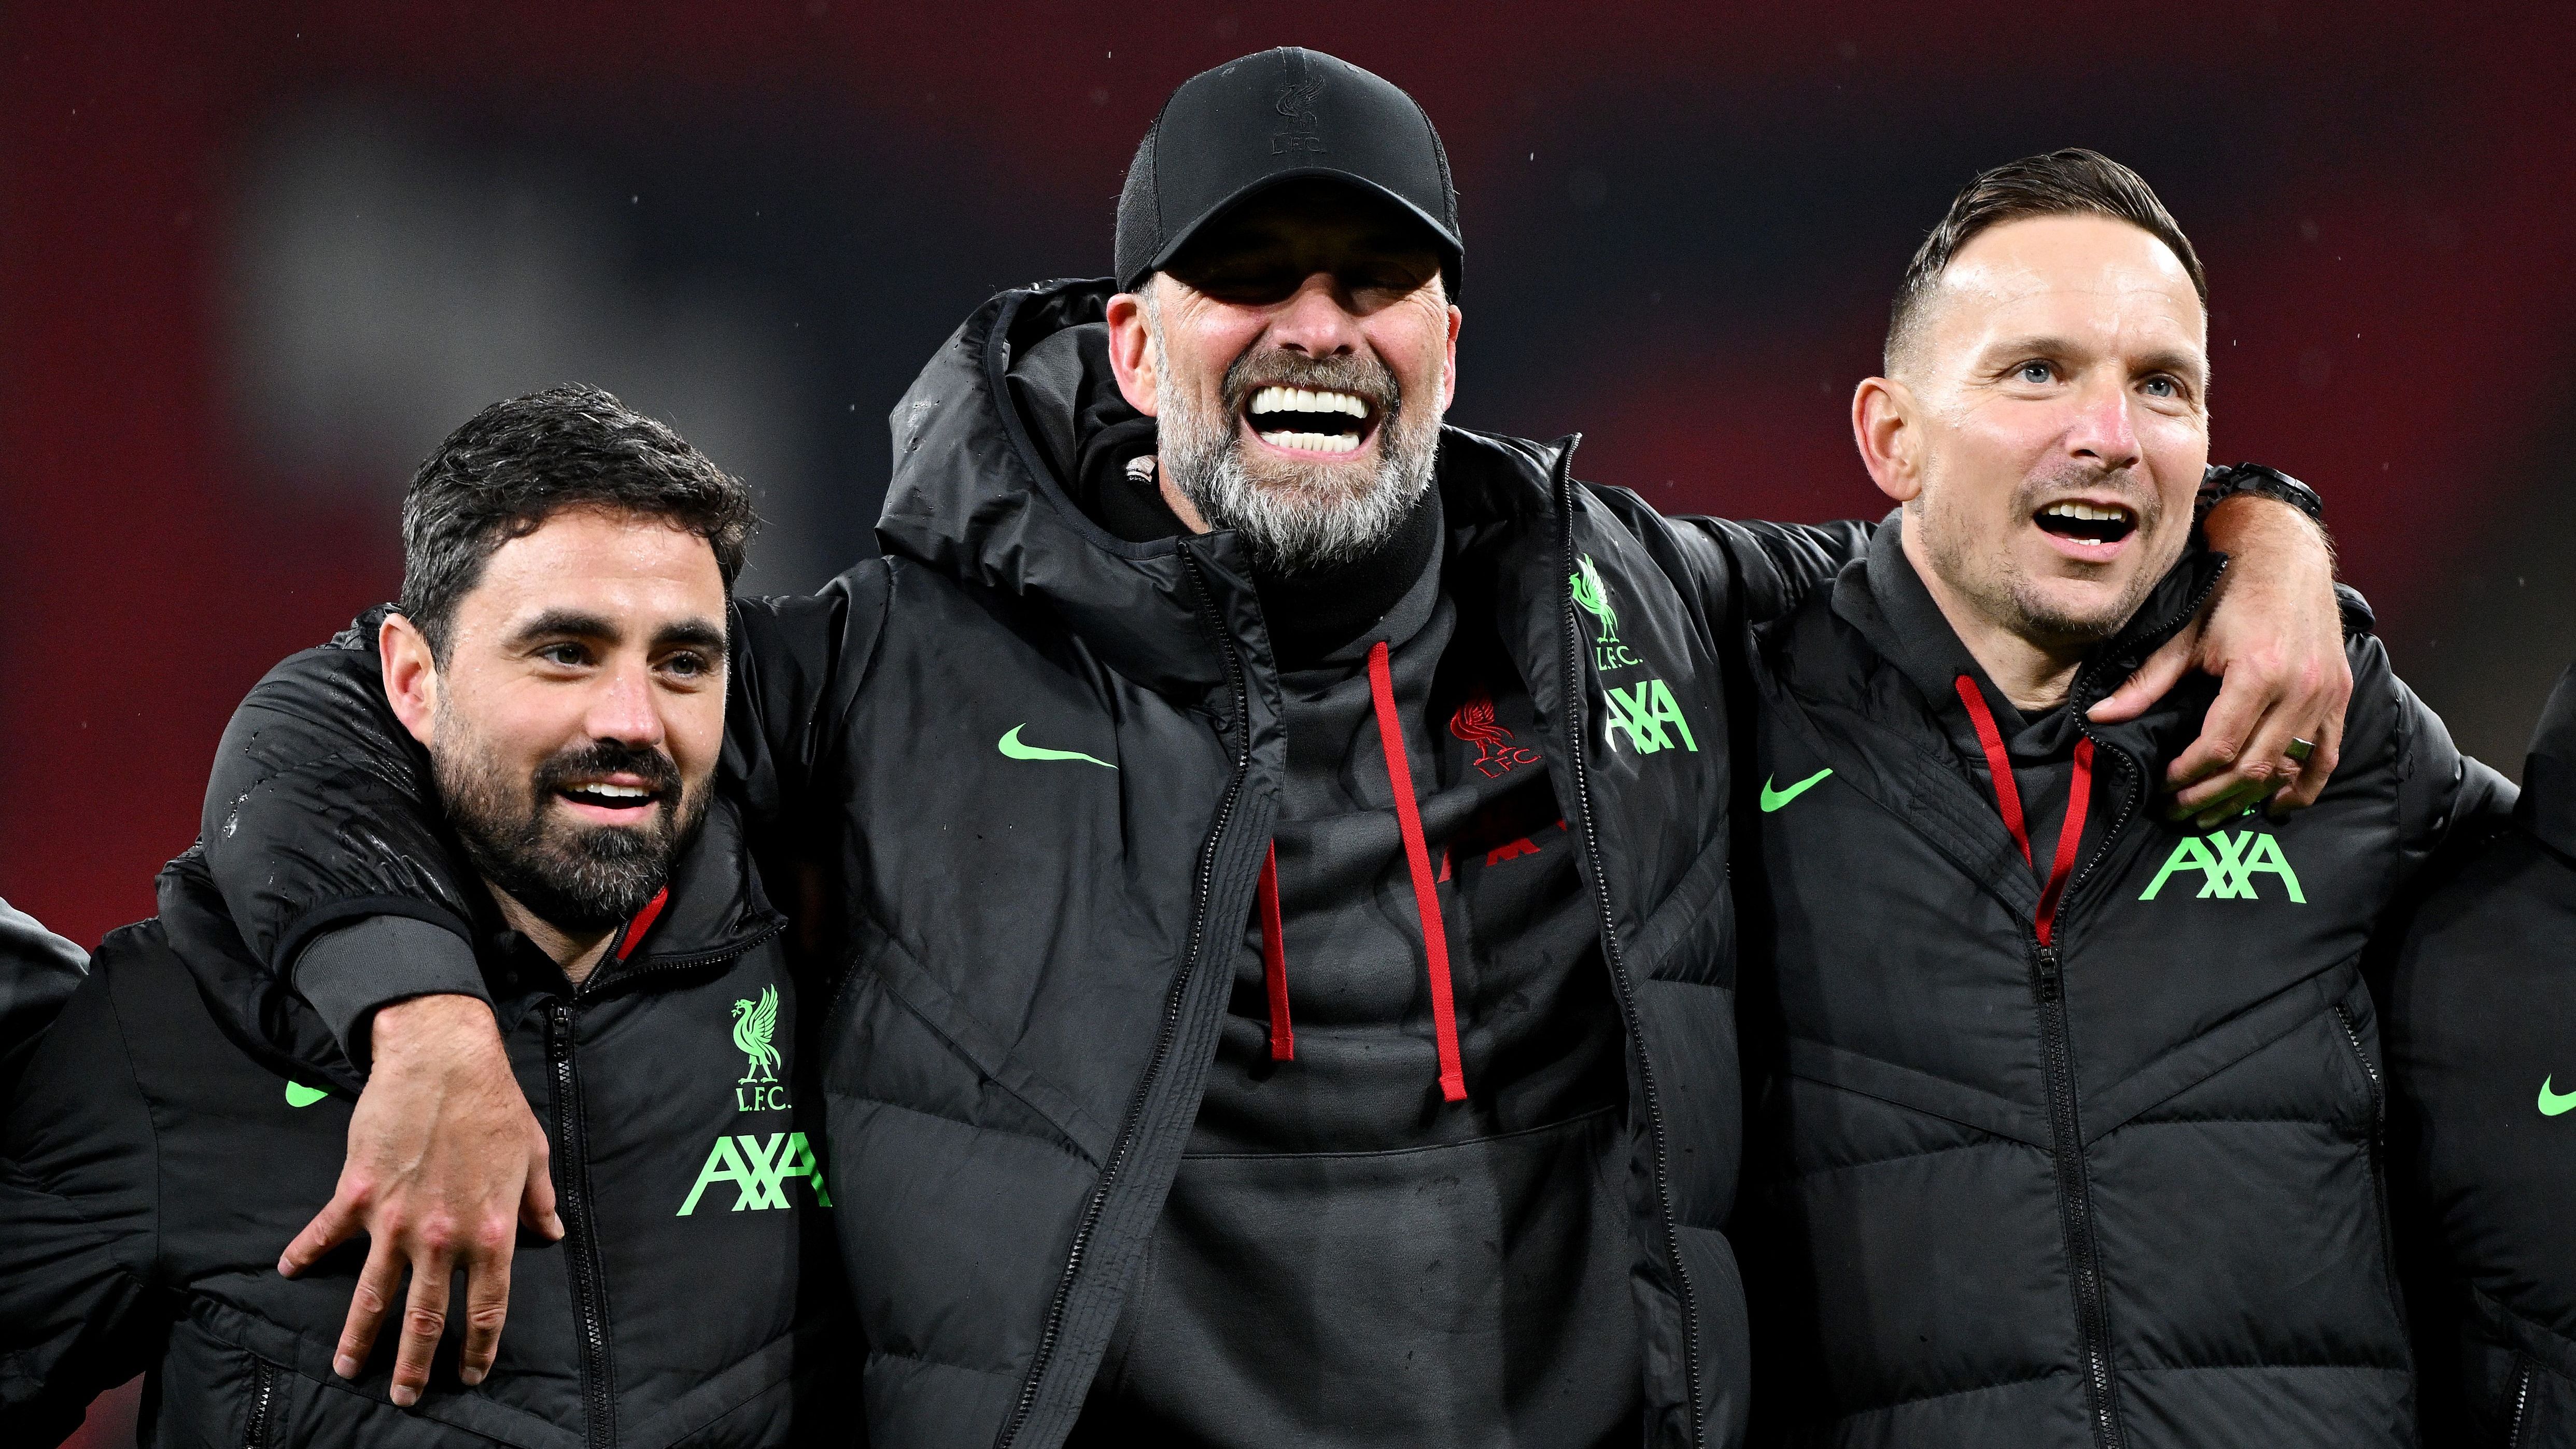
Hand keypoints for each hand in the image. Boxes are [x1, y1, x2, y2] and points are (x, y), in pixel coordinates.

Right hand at [277, 993, 560, 1405]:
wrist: (443, 1059)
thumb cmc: (494, 1104)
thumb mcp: (533, 1155)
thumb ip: (539, 1202)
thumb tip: (551, 1234)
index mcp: (491, 1231)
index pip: (486, 1307)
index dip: (476, 1347)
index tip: (468, 1375)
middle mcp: (441, 1236)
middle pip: (425, 1317)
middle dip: (413, 1364)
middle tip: (404, 1397)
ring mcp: (394, 1219)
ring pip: (372, 1295)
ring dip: (357, 1338)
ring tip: (347, 1369)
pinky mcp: (357, 1194)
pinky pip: (325, 1234)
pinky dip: (304, 1254)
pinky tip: (288, 1272)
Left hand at [2088, 493, 2351, 826]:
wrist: (2285, 555)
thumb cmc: (2228, 590)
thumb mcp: (2183, 634)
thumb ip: (2146, 682)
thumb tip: (2097, 717)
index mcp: (2258, 672)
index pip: (2221, 746)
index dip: (2189, 773)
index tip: (2165, 782)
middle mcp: (2298, 688)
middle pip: (2255, 767)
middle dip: (2213, 795)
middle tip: (2181, 810)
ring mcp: (2325, 693)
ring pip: (2288, 768)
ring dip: (2251, 797)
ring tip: (2216, 813)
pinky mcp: (2340, 693)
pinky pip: (2325, 755)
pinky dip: (2302, 785)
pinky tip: (2276, 804)